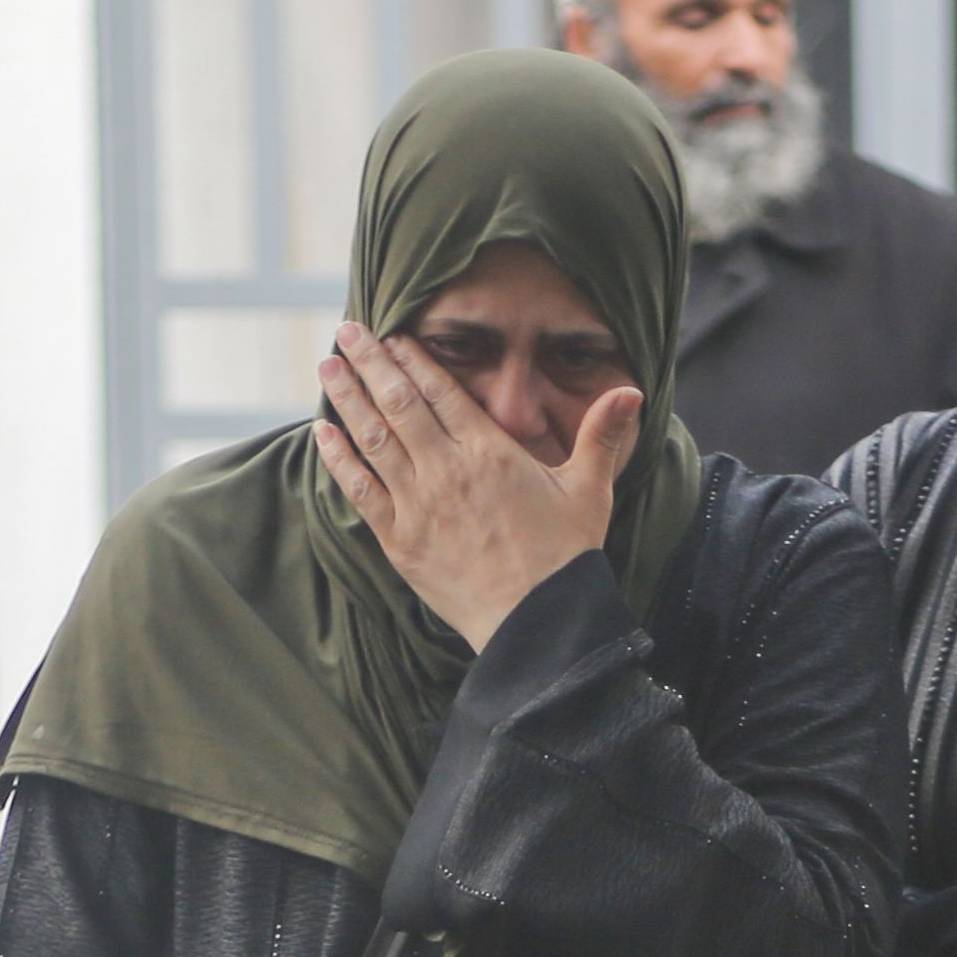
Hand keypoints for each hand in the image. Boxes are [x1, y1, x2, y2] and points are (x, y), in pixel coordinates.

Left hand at [312, 323, 635, 648]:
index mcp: (490, 451)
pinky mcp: (400, 541)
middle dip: (369, 363)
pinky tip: (324, 433)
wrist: (537, 623)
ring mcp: (418, 505)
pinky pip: (361, 490)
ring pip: (373, 438)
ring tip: (328, 367)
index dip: (413, 358)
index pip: (441, 390)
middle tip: (347, 332)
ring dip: (347, 398)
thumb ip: (601, 436)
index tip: (393, 335)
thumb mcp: (590, 490)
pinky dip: (340, 459)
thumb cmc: (566, 558)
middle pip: (398, 402)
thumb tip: (631, 390)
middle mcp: (447, 469)